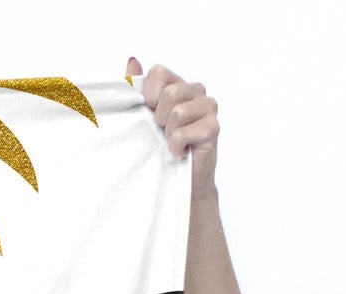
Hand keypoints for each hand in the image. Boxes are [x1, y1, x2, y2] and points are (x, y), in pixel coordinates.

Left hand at [127, 59, 218, 193]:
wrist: (179, 180)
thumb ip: (138, 87)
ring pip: (177, 112)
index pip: (158, 73)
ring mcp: (208, 107)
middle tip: (163, 131)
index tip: (150, 113)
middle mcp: (196, 91)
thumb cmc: (162, 147)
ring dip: (167, 134)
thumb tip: (132, 61)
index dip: (148, 95)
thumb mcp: (144, 116)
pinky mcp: (212, 128)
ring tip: (172, 142)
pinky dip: (175, 146)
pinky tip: (180, 151)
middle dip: (159, 118)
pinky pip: (182, 132)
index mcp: (179, 84)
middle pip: (169, 93)